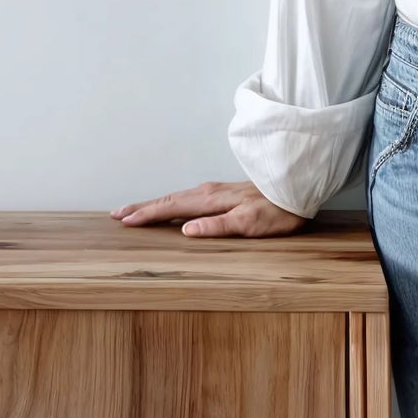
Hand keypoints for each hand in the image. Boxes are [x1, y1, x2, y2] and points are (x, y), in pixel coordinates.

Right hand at [110, 180, 309, 236]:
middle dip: (143, 207)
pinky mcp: (224, 193)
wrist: (298, 187)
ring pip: (177, 197)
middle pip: (168, 199)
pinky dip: (171, 202)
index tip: (125, 220)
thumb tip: (186, 230)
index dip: (147, 215)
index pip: (171, 207)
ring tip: (137, 210)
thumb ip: (218, 226)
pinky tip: (173, 206)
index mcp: (210, 200)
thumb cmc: (278, 210)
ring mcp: (216, 190)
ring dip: (155, 204)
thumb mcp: (250, 224)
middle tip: (118, 214)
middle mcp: (209, 192)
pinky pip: (188, 197)